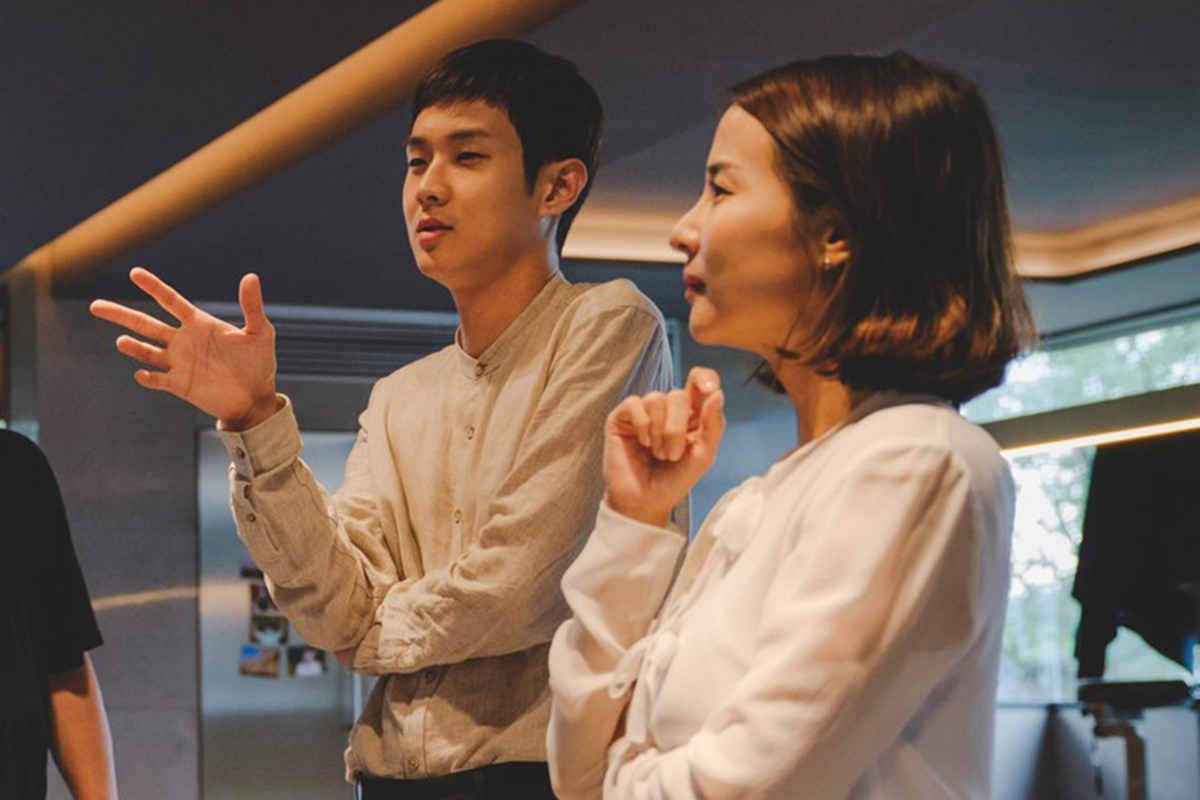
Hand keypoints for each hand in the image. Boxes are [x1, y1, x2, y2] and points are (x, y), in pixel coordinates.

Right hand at [90, 267, 280, 429]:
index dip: (153, 286)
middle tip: (96, 306)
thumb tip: (251, 276)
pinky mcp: (179, 385)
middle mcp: (183, 341)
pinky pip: (157, 379)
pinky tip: (141, 373)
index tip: (134, 272)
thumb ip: (252, 306)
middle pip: (145, 324)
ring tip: (122, 341)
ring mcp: (179, 363)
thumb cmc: (259, 363)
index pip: (170, 300)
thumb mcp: (260, 332)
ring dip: (133, 347)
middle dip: (121, 315)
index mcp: (199, 324)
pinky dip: (147, 377)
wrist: (255, 398)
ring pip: (146, 351)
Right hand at [604, 367, 724, 527]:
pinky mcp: (622, 417)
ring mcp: (643, 412)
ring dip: (659, 432)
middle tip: (671, 455)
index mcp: (691, 415)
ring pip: (656, 399)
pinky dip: (642, 425)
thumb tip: (717, 394)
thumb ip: (713, 424)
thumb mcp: (703, 455)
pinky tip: (642, 443)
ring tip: (656, 454)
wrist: (645, 502)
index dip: (705, 378)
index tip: (710, 389)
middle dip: (677, 429)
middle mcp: (667, 409)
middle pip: (678, 395)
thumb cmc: (674, 481)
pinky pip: (634, 403)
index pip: (699, 381)